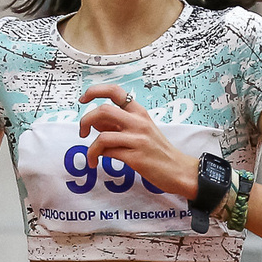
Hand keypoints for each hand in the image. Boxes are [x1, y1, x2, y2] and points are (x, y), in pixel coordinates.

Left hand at [77, 84, 195, 200]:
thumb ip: (118, 125)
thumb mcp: (141, 131)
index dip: (94, 91)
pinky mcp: (136, 157)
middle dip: (85, 120)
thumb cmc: (158, 151)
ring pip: (103, 136)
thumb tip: (94, 122)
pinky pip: (108, 153)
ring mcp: (138, 139)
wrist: (179, 170)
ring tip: (91, 156)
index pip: (115, 91)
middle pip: (103, 110)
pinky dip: (98, 156)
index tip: (83, 99)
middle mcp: (139, 122)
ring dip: (91, 148)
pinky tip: (98, 162)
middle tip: (82, 132)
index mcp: (140, 112)